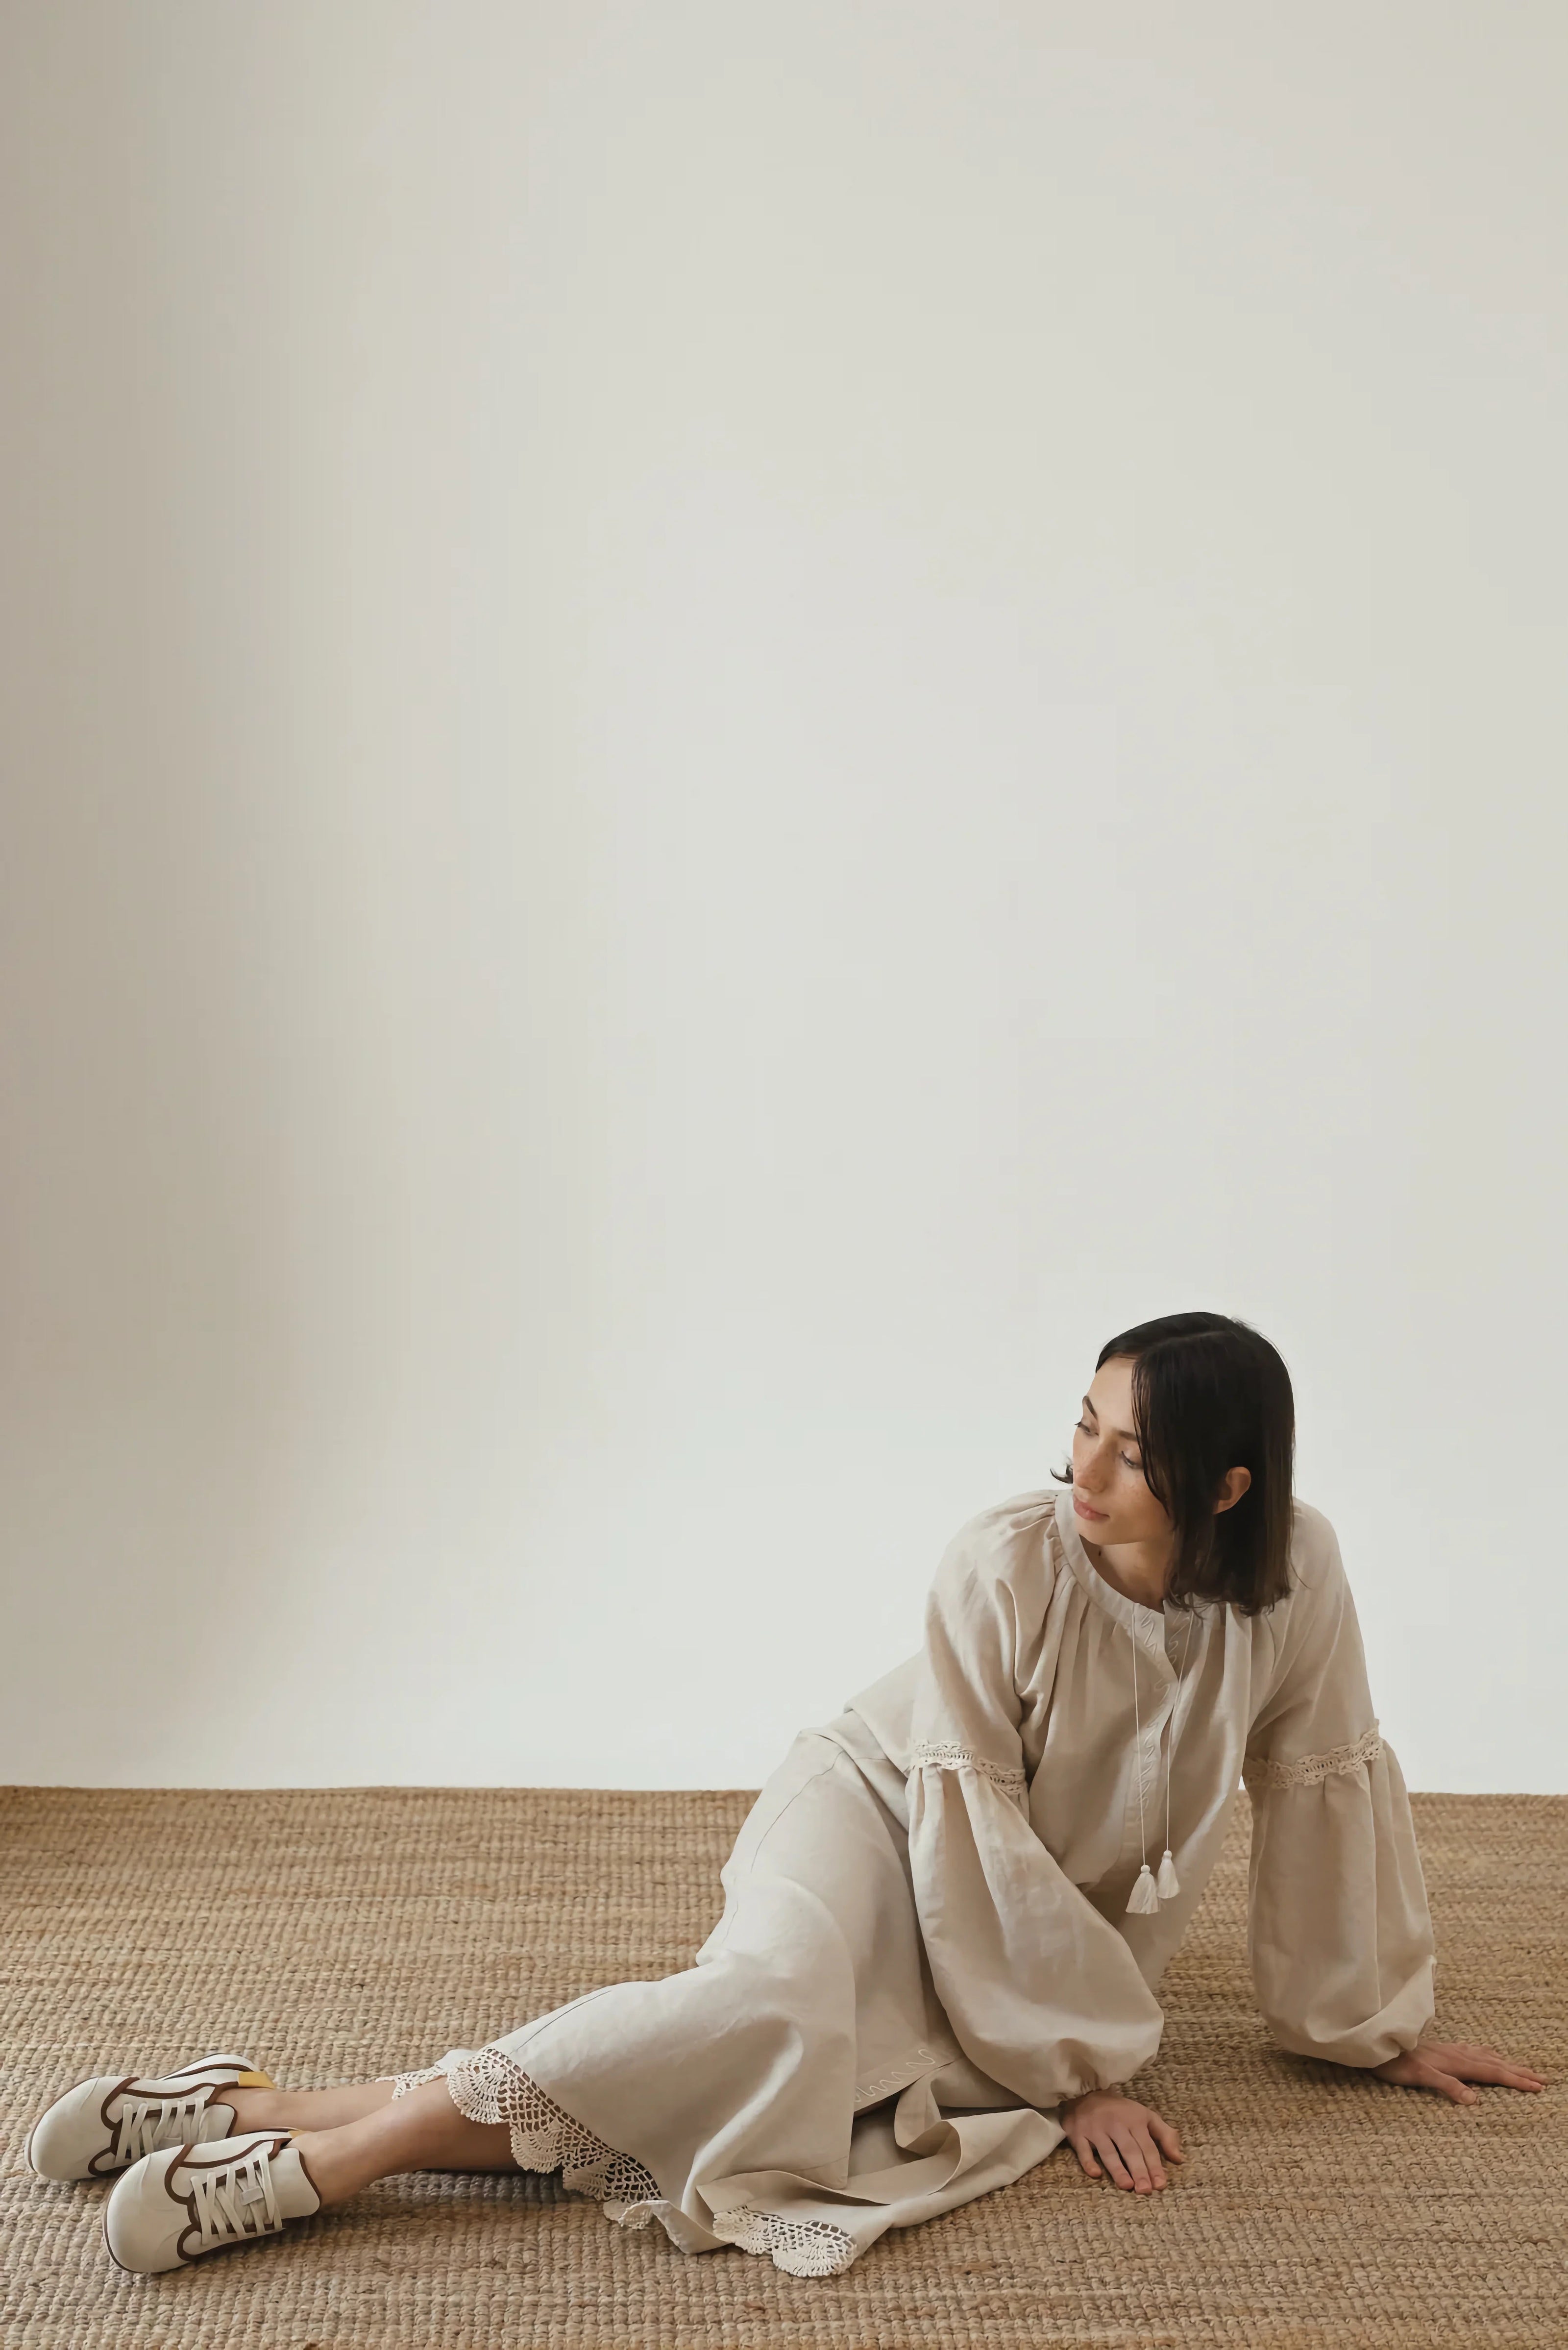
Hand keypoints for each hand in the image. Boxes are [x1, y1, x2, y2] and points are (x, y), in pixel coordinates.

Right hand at [1058, 2089, 1183, 2191]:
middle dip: (1139, 2170)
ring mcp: (1096, 2128)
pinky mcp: (1078, 2133)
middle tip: (1146, 2190)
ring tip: (1127, 2186)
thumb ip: (1165, 2135)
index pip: (1147, 2146)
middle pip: (1129, 2149)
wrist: (1087, 2092)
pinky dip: (1088, 2161)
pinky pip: (1083, 2149)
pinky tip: (1095, 2174)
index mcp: (1134, 2120)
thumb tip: (1179, 2159)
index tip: (1160, 2185)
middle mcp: (1116, 2124)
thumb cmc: (1121, 2111)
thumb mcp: (1146, 2116)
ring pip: (1108, 2151)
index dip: (1154, 2165)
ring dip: (1117, 2168)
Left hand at [1372, 2038, 1545, 2102]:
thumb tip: (1475, 2100)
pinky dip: (1488, 2054)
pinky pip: (1473, 2051)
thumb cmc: (1396, 2063)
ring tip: (1523, 2068)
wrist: (1377, 2042)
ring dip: (1507, 2063)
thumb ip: (1447, 2086)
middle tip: (1543, 2079)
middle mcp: (1457, 2055)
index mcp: (1456, 2063)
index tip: (1539, 2086)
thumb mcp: (1420, 2077)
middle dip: (1519, 2072)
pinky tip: (1488, 2053)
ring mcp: (1450, 2051)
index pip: (1493, 2072)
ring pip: (1486, 2057)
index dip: (1516, 2080)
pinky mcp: (1442, 2050)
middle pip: (1495, 2064)